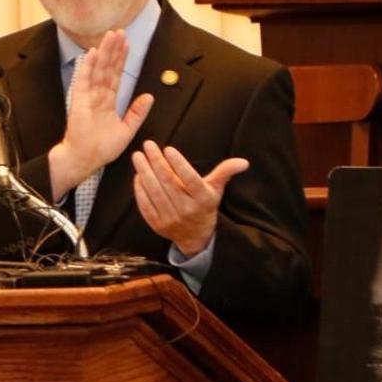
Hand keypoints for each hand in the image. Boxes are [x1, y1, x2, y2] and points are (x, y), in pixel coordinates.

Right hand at [49, 30, 153, 199]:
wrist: (85, 159)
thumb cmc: (102, 148)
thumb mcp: (127, 130)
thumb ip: (137, 113)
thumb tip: (149, 96)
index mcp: (108, 101)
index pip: (116, 75)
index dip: (121, 59)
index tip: (126, 44)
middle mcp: (98, 95)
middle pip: (107, 68)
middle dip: (113, 50)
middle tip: (118, 31)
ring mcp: (87, 97)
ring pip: (97, 70)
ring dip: (103, 53)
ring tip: (109, 35)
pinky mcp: (78, 101)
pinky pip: (83, 80)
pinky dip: (88, 67)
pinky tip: (92, 53)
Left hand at [131, 140, 248, 254]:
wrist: (196, 236)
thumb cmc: (204, 205)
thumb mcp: (216, 190)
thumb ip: (225, 173)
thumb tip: (243, 161)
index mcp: (202, 199)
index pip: (190, 179)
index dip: (179, 164)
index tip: (168, 149)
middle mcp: (186, 209)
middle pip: (168, 182)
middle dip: (156, 162)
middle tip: (148, 145)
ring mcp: (170, 218)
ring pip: (154, 192)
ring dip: (144, 172)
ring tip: (138, 156)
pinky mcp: (156, 224)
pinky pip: (145, 204)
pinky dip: (139, 189)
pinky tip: (137, 175)